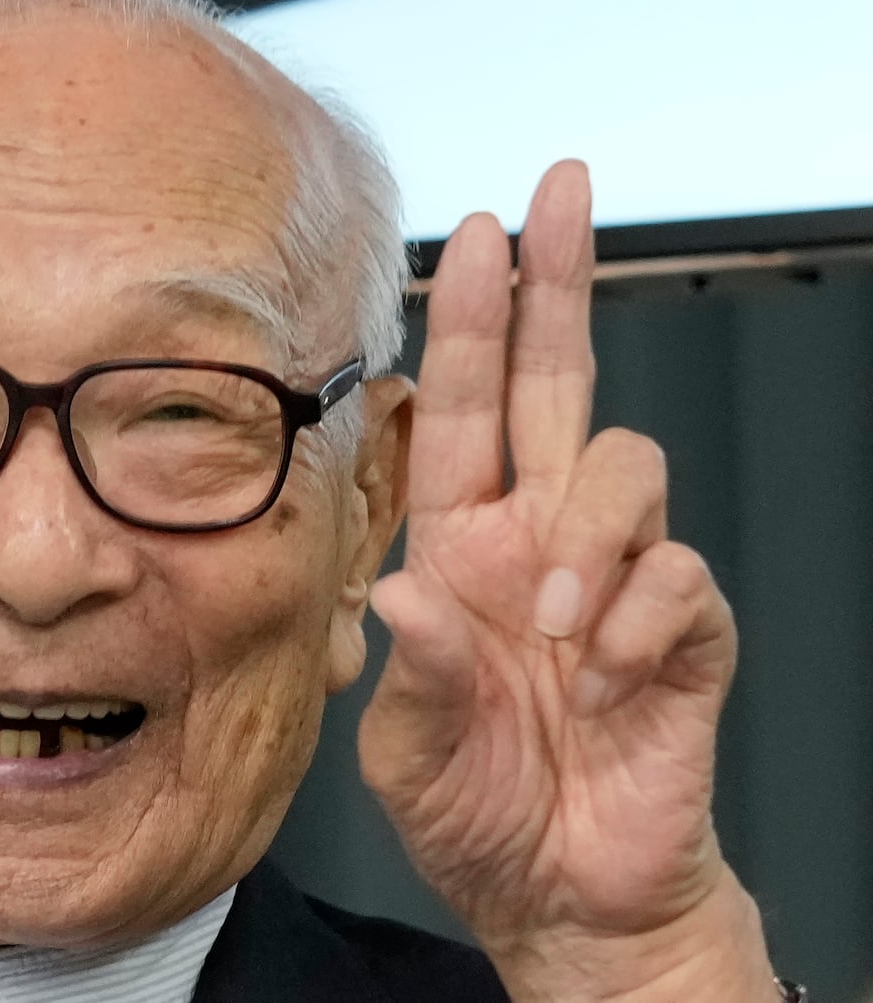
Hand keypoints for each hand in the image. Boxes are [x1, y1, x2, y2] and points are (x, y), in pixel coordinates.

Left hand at [358, 161, 775, 1000]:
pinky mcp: (684, 632)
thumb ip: (418, 674)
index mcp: (461, 551)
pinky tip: (604, 681)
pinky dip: (635, 623)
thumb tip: (408, 593)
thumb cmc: (480, 816)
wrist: (566, 899)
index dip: (469, 321)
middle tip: (559, 194)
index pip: (463, 411)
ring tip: (556, 625)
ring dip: (588, 534)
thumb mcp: (410, 754)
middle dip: (556, 284)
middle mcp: (538, 544)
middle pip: (558, 382)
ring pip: (629, 466)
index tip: (477, 231)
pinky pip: (678, 577)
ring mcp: (615, 580)